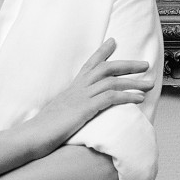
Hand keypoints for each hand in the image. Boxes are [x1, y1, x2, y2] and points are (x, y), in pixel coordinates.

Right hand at [24, 39, 151, 153]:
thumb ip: (67, 110)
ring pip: (112, 81)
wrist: (30, 137)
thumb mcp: (57, 115)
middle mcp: (77, 89)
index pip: (88, 65)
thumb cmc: (41, 131)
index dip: (101, 52)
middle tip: (144, 64)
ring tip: (149, 84)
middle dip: (127, 65)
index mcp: (70, 89)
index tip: (112, 42)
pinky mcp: (84, 109)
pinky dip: (127, 96)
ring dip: (133, 82)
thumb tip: (71, 113)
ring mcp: (81, 97)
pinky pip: (110, 97)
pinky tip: (139, 99)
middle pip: (105, 68)